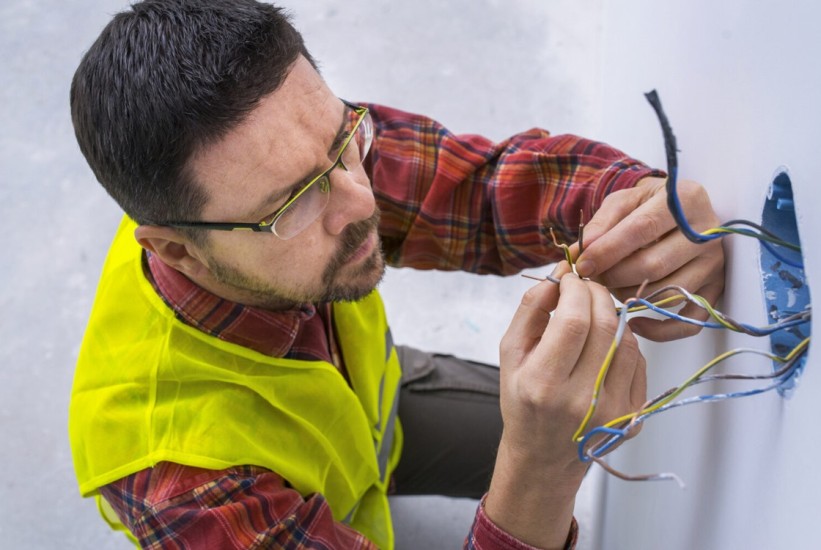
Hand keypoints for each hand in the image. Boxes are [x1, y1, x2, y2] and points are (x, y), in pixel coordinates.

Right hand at [484, 262, 645, 547]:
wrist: (544, 457)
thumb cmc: (522, 400)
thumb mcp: (510, 354)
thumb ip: (530, 309)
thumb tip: (559, 275)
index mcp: (542, 384)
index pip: (573, 320)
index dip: (576, 289)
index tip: (570, 277)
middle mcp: (581, 400)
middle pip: (605, 325)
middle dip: (596, 294)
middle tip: (585, 288)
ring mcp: (613, 411)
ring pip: (627, 340)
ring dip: (613, 316)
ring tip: (594, 316)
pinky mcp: (634, 417)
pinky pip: (638, 362)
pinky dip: (624, 343)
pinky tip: (604, 347)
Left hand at [573, 176, 724, 341]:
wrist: (679, 211)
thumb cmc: (647, 206)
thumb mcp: (623, 202)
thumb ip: (600, 224)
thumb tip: (580, 253)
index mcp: (687, 200)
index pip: (642, 229)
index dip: (607, 250)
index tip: (583, 264)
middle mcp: (709, 233)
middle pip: (654, 265)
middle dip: (615, 276)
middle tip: (594, 277)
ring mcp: (715, 264)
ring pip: (667, 294)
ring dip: (630, 298)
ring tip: (612, 287)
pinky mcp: (716, 290)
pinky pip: (690, 322)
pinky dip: (660, 330)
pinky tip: (635, 321)